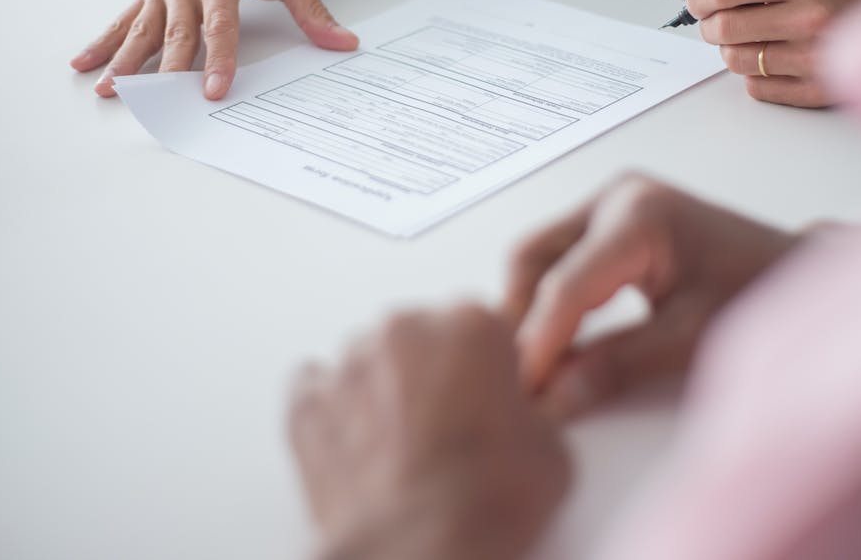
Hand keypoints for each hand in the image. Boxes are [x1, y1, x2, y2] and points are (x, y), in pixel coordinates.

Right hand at [70, 0, 358, 99]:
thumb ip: (310, 8)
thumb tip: (341, 42)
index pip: (219, 25)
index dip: (218, 59)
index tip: (214, 89)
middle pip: (177, 34)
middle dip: (168, 72)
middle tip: (162, 106)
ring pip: (142, 30)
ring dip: (125, 63)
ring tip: (111, 92)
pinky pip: (125, 19)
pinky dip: (105, 42)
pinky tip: (86, 63)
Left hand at [289, 306, 569, 559]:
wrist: (419, 553)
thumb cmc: (483, 506)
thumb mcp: (553, 450)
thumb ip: (536, 408)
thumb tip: (528, 413)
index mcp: (472, 324)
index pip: (482, 325)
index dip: (488, 366)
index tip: (491, 397)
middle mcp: (407, 328)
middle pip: (423, 334)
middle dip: (435, 371)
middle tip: (449, 428)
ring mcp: (350, 362)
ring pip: (370, 358)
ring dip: (385, 388)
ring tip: (403, 446)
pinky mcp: (307, 401)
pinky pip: (317, 387)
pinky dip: (335, 410)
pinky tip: (359, 445)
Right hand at [505, 174, 797, 418]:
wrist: (797, 271)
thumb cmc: (759, 294)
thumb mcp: (691, 338)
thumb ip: (616, 366)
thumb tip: (552, 400)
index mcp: (639, 216)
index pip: (564, 285)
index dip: (536, 343)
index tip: (520, 393)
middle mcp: (616, 196)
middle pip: (532, 257)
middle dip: (520, 318)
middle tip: (519, 379)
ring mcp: (611, 202)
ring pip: (539, 256)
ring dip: (531, 309)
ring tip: (536, 366)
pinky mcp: (611, 219)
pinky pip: (560, 256)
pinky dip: (552, 299)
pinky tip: (558, 342)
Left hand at [684, 0, 860, 107]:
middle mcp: (811, 16)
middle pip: (723, 29)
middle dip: (710, 25)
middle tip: (718, 20)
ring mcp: (816, 58)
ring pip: (736, 61)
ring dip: (733, 48)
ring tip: (754, 35)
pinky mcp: (819, 90)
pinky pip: (757, 88)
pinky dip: (757, 73)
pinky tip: (777, 57)